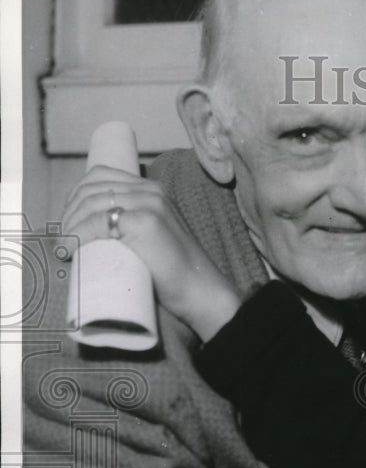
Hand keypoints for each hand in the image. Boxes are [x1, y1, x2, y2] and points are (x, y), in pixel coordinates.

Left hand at [62, 165, 241, 339]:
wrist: (200, 291)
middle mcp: (150, 191)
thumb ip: (133, 226)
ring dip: (69, 225)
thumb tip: (94, 234)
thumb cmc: (175, 273)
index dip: (76, 197)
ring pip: (91, 203)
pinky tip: (72, 248)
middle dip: (68, 213)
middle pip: (91, 188)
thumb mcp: (153, 237)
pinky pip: (98, 221)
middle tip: (62, 240)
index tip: (68, 223)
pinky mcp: (145, 222)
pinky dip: (78, 234)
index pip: (101, 176)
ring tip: (64, 248)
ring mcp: (149, 204)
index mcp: (152, 190)